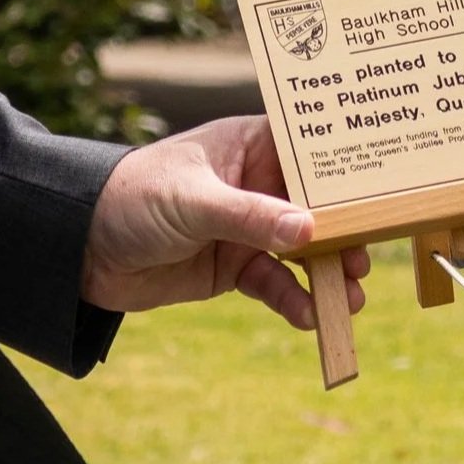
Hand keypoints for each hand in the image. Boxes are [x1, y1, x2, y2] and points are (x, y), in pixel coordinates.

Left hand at [81, 113, 371, 328]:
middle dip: (344, 233)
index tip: (385, 192)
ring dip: (326, 274)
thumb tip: (309, 230)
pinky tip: (308, 317)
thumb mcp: (193, 202)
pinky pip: (275, 284)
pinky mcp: (234, 267)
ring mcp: (247, 228)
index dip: (348, 171)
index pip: (312, 153)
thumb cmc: (131, 197)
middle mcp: (257, 184)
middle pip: (317, 208)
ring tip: (348, 297)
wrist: (79, 248)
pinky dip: (292, 301)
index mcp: (250, 146)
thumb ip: (250, 216)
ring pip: (301, 251)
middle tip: (364, 257)